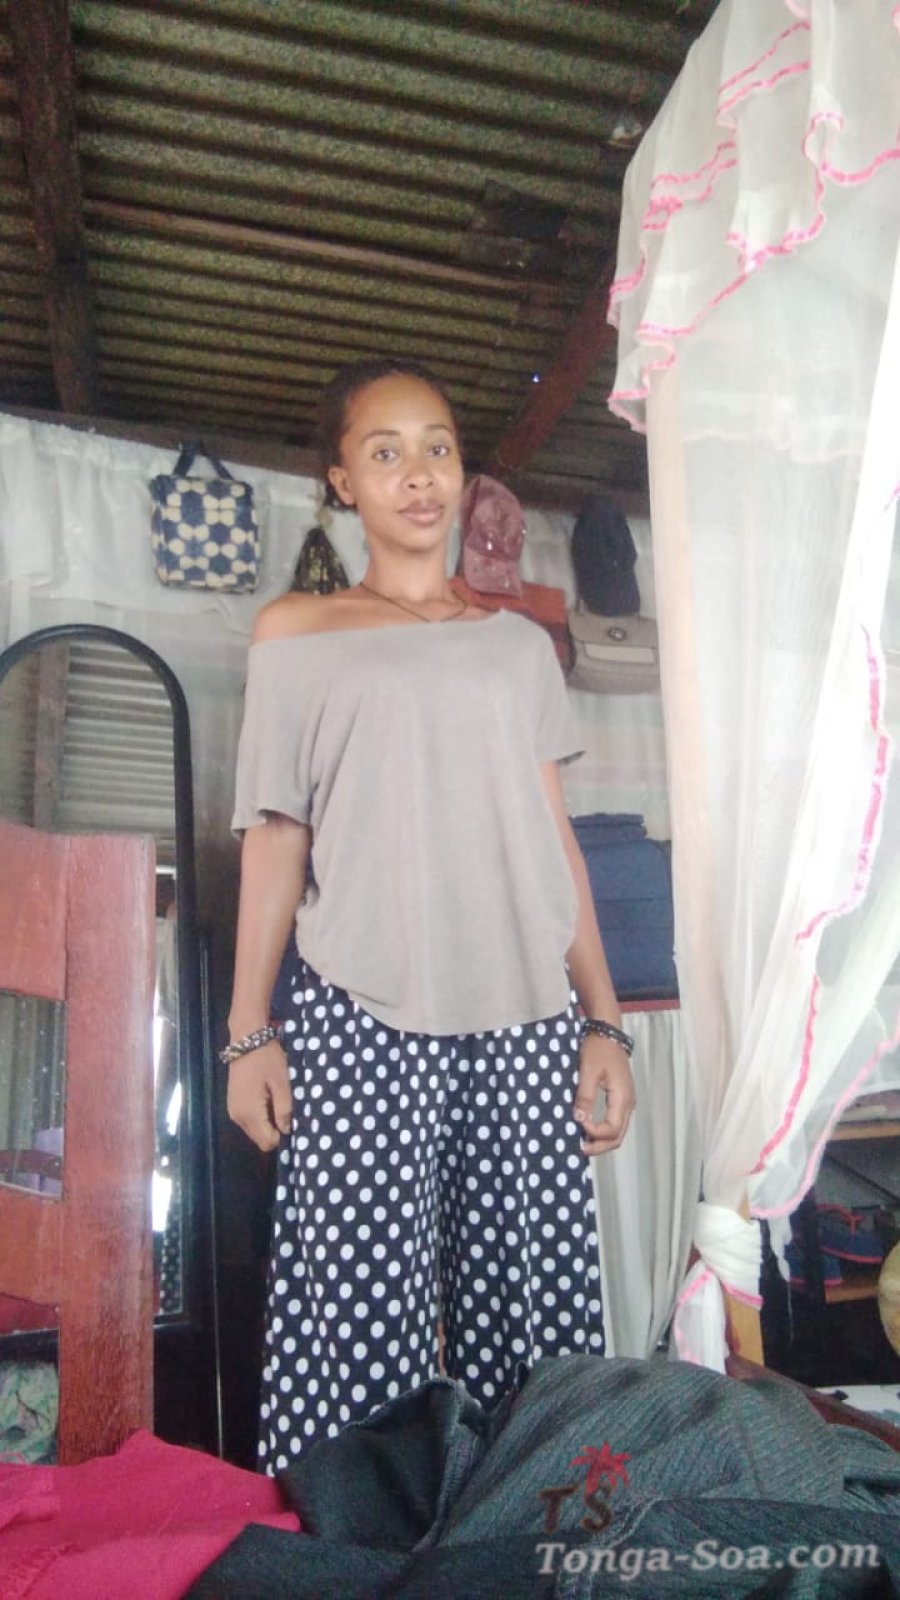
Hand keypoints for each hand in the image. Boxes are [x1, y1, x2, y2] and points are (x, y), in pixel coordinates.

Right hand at [227, 1039, 291, 1152]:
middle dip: (275, 1131)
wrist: (247, 1037)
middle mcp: (237, 1117)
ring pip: (255, 1130)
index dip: (282, 1137)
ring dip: (268, 1123)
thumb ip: (284, 1110)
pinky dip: (261, 1115)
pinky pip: (249, 1120)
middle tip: (288, 1111)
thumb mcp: (282, 1083)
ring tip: (279, 1102)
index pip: (267, 1143)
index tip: (293, 1121)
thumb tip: (287, 1131)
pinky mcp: (233, 1103)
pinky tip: (268, 1099)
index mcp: (249, 1113)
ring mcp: (233, 1110)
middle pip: (260, 1139)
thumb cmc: (267, 1058)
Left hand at [572, 1034, 635, 1156]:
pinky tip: (587, 1129)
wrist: (607, 1033)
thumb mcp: (588, 1071)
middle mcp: (628, 1104)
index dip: (594, 1133)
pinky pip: (615, 1123)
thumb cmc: (598, 1049)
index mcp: (622, 1098)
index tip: (576, 1124)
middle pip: (618, 1137)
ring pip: (617, 1132)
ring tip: (581, 1141)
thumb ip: (585, 1096)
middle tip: (579, 1148)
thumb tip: (578, 1120)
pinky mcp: (621, 1099)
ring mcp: (626, 1102)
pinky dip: (602, 1131)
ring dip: (601, 1140)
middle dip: (599, 1146)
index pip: (611, 1129)